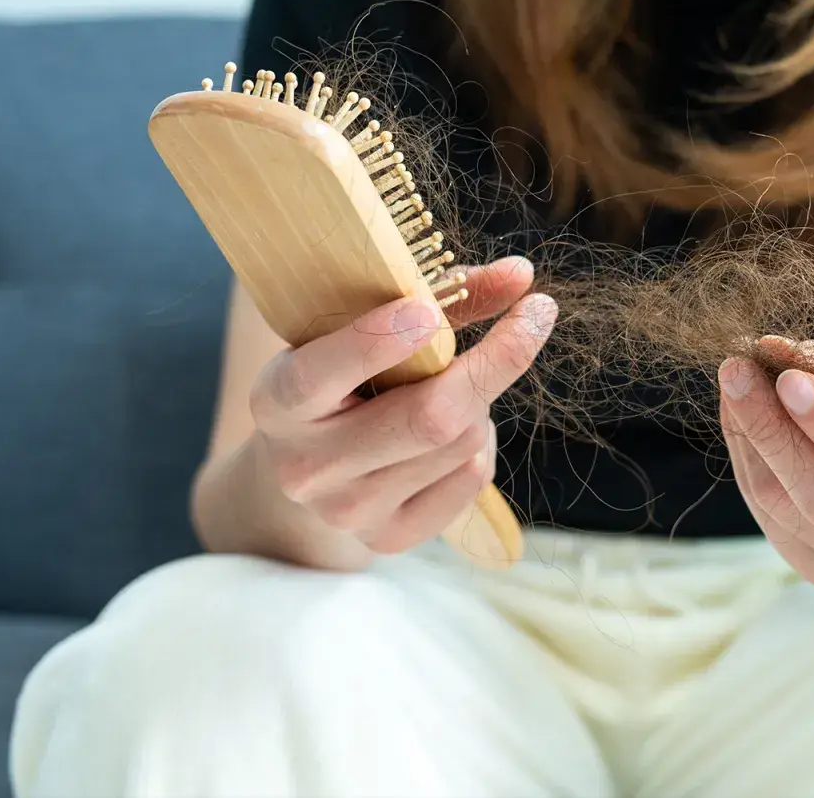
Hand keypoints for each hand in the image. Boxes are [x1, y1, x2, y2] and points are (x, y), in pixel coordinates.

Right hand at [247, 256, 552, 555]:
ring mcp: (347, 512)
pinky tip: (453, 431)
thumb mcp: (363, 326)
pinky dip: (481, 441)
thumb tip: (521, 275)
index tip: (429, 310)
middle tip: (535, 313)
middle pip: (425, 419)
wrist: (308, 461)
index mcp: (277, 402)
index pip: (317, 377)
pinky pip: (472, 478)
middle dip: (492, 362)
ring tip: (454, 387)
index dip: (374, 343)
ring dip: (480, 402)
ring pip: (460, 442)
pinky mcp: (390, 538)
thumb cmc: (343, 372)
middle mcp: (305, 467)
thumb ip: (438, 295)